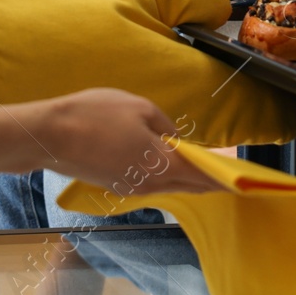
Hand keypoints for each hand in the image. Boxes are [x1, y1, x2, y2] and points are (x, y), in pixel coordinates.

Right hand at [30, 88, 223, 196]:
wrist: (50, 135)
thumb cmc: (95, 115)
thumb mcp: (139, 107)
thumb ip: (165, 125)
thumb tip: (175, 138)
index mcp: (162, 163)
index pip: (204, 176)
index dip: (225, 178)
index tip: (245, 182)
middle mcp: (151, 183)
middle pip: (189, 184)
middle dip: (210, 180)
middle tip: (230, 176)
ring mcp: (132, 187)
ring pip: (169, 184)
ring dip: (187, 178)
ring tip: (204, 169)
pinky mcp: (116, 184)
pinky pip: (151, 182)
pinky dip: (166, 175)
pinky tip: (168, 165)